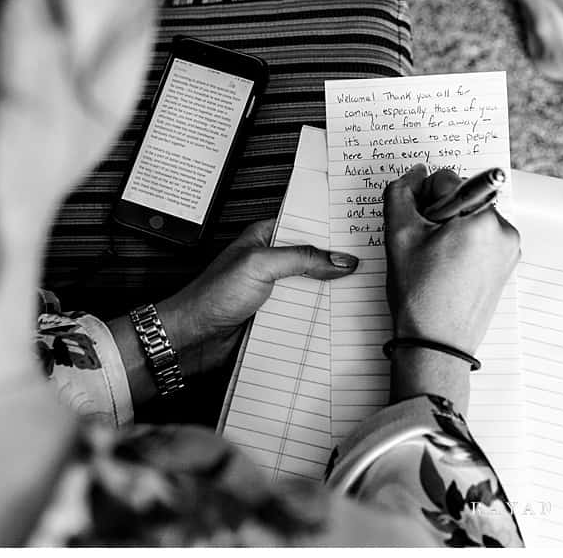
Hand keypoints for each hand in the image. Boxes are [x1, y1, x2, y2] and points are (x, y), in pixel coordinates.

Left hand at [157, 218, 358, 373]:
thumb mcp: (260, 265)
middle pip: (315, 258)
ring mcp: (274, 289)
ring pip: (312, 287)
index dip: (332, 227)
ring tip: (360, 292)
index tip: (360, 230)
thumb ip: (302, 259)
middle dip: (338, 263)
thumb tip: (340, 259)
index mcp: (265, 237)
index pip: (307, 225)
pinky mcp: (275, 315)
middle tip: (370, 264)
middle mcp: (271, 261)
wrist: (192, 337)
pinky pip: (304, 312)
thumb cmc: (211, 295)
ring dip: (330, 292)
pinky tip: (336, 318)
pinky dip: (319, 315)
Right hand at [384, 164, 519, 354]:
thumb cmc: (420, 296)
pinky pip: (481, 240)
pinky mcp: (506, 266)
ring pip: (470, 219)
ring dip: (450, 231)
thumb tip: (415, 174)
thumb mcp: (398, 234)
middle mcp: (504, 231)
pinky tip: (448, 271)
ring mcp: (509, 250)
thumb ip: (401, 192)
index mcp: (482, 219)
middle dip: (439, 215)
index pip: (445, 180)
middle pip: (461, 199)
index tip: (417, 227)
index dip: (422, 201)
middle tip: (425, 248)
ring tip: (436, 263)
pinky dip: (463, 247)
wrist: (436, 344)